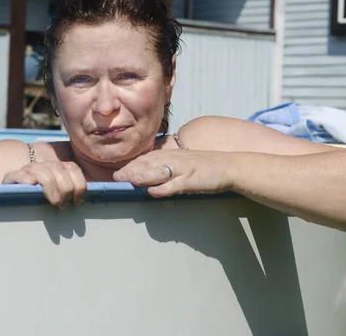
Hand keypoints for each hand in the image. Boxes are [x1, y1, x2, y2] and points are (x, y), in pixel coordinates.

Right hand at [2, 161, 86, 207]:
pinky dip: (25, 178)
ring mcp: (27, 171)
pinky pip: (17, 174)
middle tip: (64, 205)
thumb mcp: (63, 197)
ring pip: (41, 170)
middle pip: (58, 167)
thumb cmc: (44, 203)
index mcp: (57, 168)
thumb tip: (94, 198)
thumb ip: (76, 194)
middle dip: (65, 187)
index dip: (79, 184)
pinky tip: (31, 185)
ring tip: (54, 201)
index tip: (78, 202)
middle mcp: (43, 166)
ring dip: (50, 185)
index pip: (72, 167)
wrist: (15, 202)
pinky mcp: (11, 178)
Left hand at [113, 150, 233, 197]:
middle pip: (150, 164)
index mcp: (173, 155)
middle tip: (116, 178)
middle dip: (132, 170)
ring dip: (143, 176)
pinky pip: (176, 184)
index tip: (119, 172)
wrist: (229, 166)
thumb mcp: (184, 162)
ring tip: (128, 180)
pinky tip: (153, 191)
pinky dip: (164, 188)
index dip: (132, 165)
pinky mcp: (192, 180)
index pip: (148, 158)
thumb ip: (168, 167)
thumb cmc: (206, 166)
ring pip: (159, 172)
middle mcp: (175, 159)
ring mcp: (184, 169)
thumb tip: (151, 177)